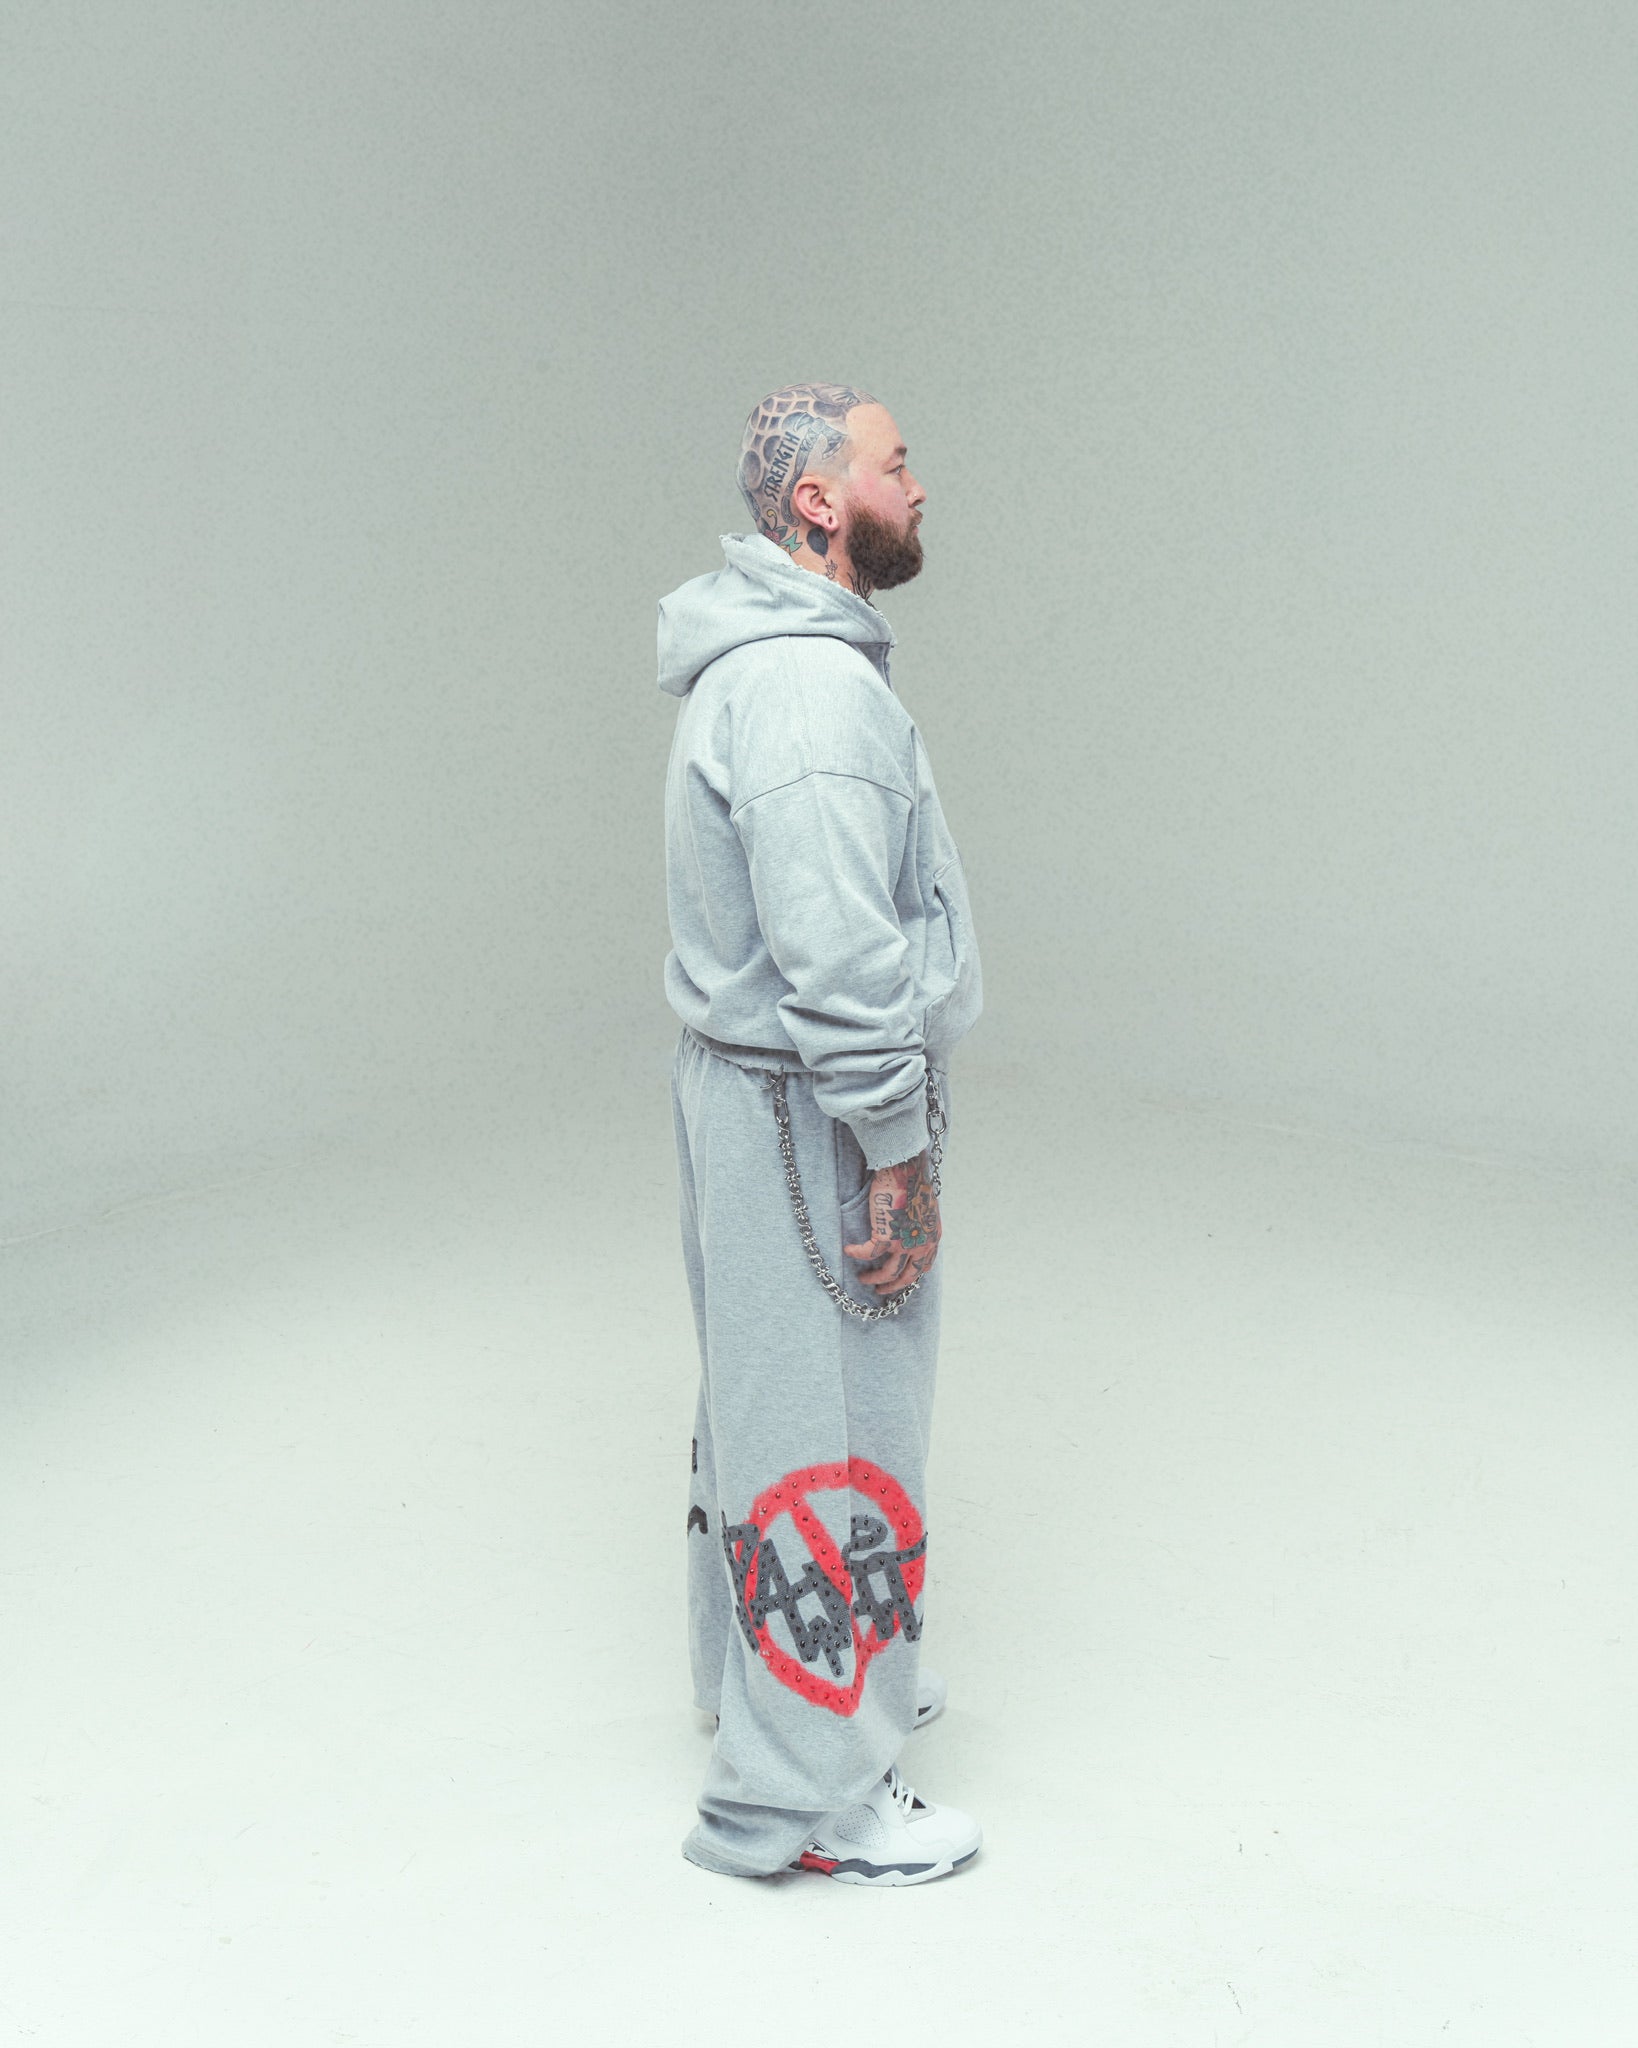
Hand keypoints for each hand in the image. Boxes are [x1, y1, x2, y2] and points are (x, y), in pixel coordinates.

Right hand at [842, 1151, 941, 1296]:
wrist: (905, 1170)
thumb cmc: (913, 1182)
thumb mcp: (925, 1209)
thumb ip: (919, 1226)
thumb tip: (909, 1231)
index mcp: (933, 1238)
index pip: (924, 1266)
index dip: (910, 1276)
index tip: (899, 1279)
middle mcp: (922, 1244)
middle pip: (907, 1276)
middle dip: (892, 1286)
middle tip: (881, 1290)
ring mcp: (904, 1243)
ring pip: (887, 1272)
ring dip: (873, 1278)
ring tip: (862, 1278)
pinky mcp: (886, 1237)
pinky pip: (868, 1253)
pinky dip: (856, 1253)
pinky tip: (848, 1250)